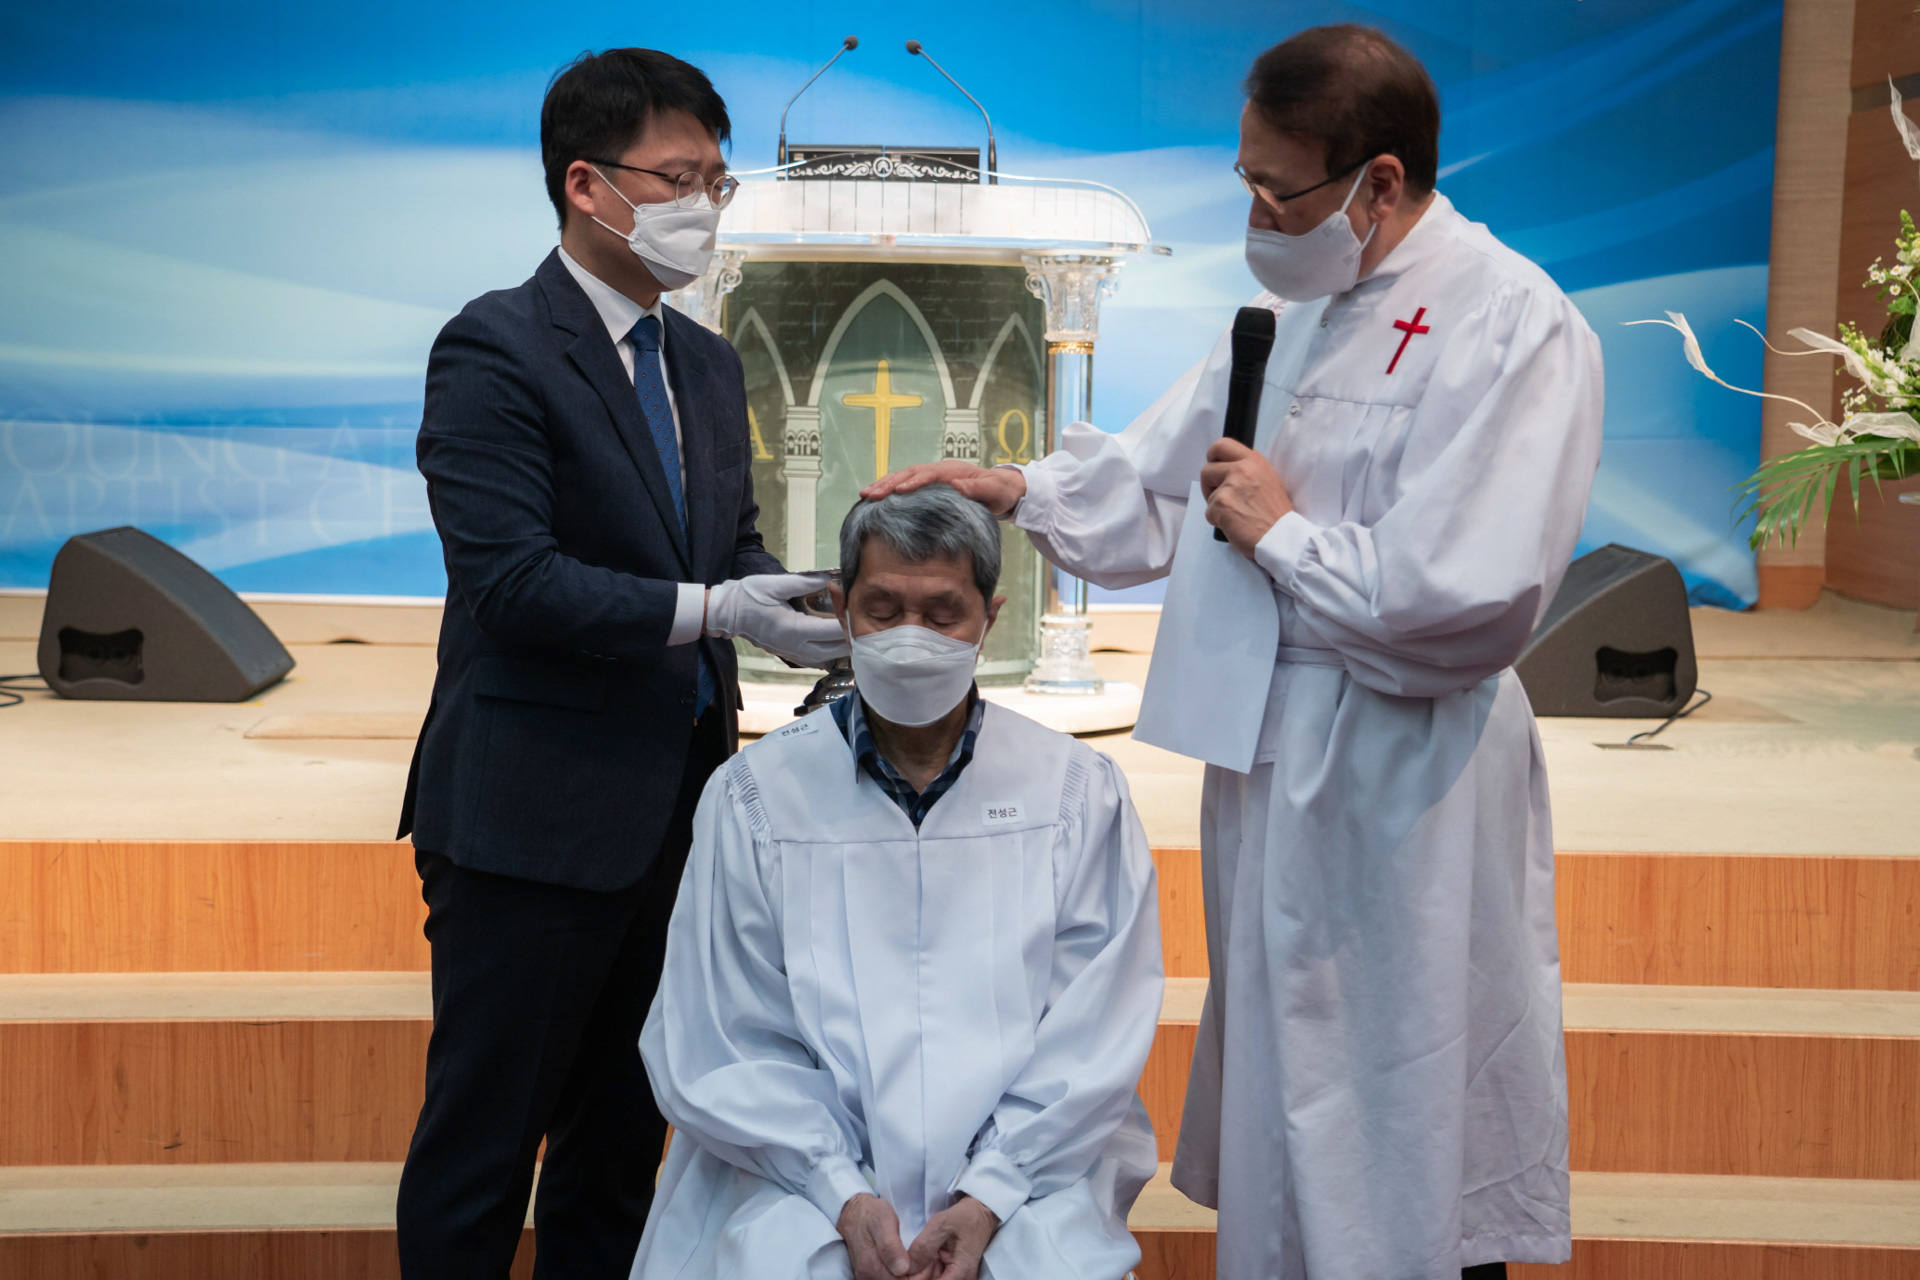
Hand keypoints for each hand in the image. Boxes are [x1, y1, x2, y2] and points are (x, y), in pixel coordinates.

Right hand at [704, 572, 849, 667]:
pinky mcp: (788, 653)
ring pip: (828, 657)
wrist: (726, 613)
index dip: (850, 620)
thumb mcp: (776, 584)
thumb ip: (805, 583)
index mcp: (793, 629)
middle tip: (862, 619)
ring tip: (854, 630)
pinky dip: (830, 651)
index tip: (860, 608)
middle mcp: (795, 646)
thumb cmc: (748, 596)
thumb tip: (829, 579)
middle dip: (851, 636)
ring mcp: (791, 653)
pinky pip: (817, 659)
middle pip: (836, 648)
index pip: (832, 630)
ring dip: (843, 645)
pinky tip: (836, 641)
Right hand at [838, 1193, 923, 1279]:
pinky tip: (908, 1263)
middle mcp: (867, 1277)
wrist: (853, 1213)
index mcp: (871, 1266)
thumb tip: (902, 1269)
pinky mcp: (868, 1277)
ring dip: (910, 1276)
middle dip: (916, 1276)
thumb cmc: (871, 1214)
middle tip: (927, 1260)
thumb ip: (890, 1245)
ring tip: (918, 1260)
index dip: (919, 1274)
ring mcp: (867, 1278)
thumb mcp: (883, 1220)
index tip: (928, 1260)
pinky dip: (903, 1276)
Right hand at [860, 461, 1025, 516]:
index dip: (912, 482)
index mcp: (952, 470)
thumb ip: (976, 488)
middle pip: (909, 473)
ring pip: (904, 477)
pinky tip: (877, 499)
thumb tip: (956, 486)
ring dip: (884, 485)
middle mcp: (939, 470)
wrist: (1005, 489)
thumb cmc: (999, 491)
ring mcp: (933, 476)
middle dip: (888, 483)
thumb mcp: (994, 491)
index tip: (898, 491)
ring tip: (865, 495)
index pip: (928, 474)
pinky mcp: (930, 485)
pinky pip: (906, 485)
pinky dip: (891, 490)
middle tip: (869, 494)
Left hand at [904, 1196, 998, 1279]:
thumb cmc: (963, 1218)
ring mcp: (955, 1278)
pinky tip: (910, 1263)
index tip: (899, 1272)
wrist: (979, 1214)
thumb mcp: (941, 1225)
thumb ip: (923, 1247)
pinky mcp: (950, 1274)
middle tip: (896, 1269)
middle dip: (912, 1277)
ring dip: (915, 1274)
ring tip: (902, 1263)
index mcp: (960, 1273)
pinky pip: (931, 1277)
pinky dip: (920, 1271)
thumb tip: (905, 1268)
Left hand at [1200, 438, 1293, 558]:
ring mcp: (1230, 486)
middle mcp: (1242, 469)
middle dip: (1209, 484)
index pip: (1222, 445)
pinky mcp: (1221, 505)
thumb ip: (1249, 471)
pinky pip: (1209, 512)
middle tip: (1221, 497)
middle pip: (1207, 469)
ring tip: (1235, 514)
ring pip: (1208, 494)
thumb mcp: (1268, 480)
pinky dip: (1218, 521)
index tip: (1216, 470)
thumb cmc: (1276, 514)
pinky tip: (1235, 525)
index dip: (1213, 458)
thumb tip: (1228, 469)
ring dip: (1216, 506)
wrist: (1282, 537)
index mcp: (1254, 461)